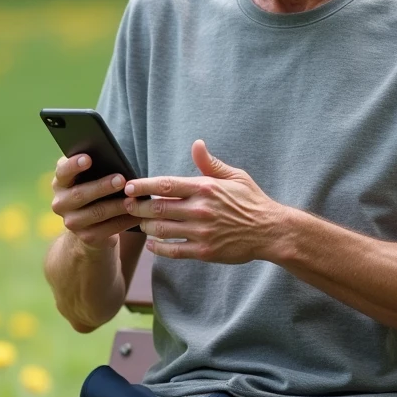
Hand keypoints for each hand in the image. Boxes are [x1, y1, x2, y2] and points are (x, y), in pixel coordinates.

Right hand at [50, 155, 136, 249]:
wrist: (90, 224)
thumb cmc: (95, 189)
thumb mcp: (90, 178)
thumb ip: (94, 168)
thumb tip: (113, 159)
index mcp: (60, 183)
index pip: (62, 171)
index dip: (73, 165)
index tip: (88, 158)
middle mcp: (60, 203)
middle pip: (80, 194)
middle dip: (102, 186)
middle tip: (121, 179)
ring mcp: (72, 222)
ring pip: (96, 213)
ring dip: (117, 206)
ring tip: (133, 199)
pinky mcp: (86, 236)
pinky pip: (108, 229)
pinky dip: (124, 221)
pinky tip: (137, 215)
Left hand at [122, 140, 285, 263]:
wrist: (270, 231)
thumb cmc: (251, 201)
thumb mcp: (235, 177)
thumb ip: (211, 164)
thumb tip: (196, 144)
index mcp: (205, 188)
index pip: (166, 185)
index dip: (144, 185)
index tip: (129, 186)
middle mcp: (200, 209)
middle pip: (158, 207)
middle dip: (138, 207)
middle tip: (127, 206)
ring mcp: (201, 232)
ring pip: (162, 229)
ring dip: (146, 227)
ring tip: (140, 223)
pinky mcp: (204, 251)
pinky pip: (173, 251)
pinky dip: (159, 248)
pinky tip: (153, 244)